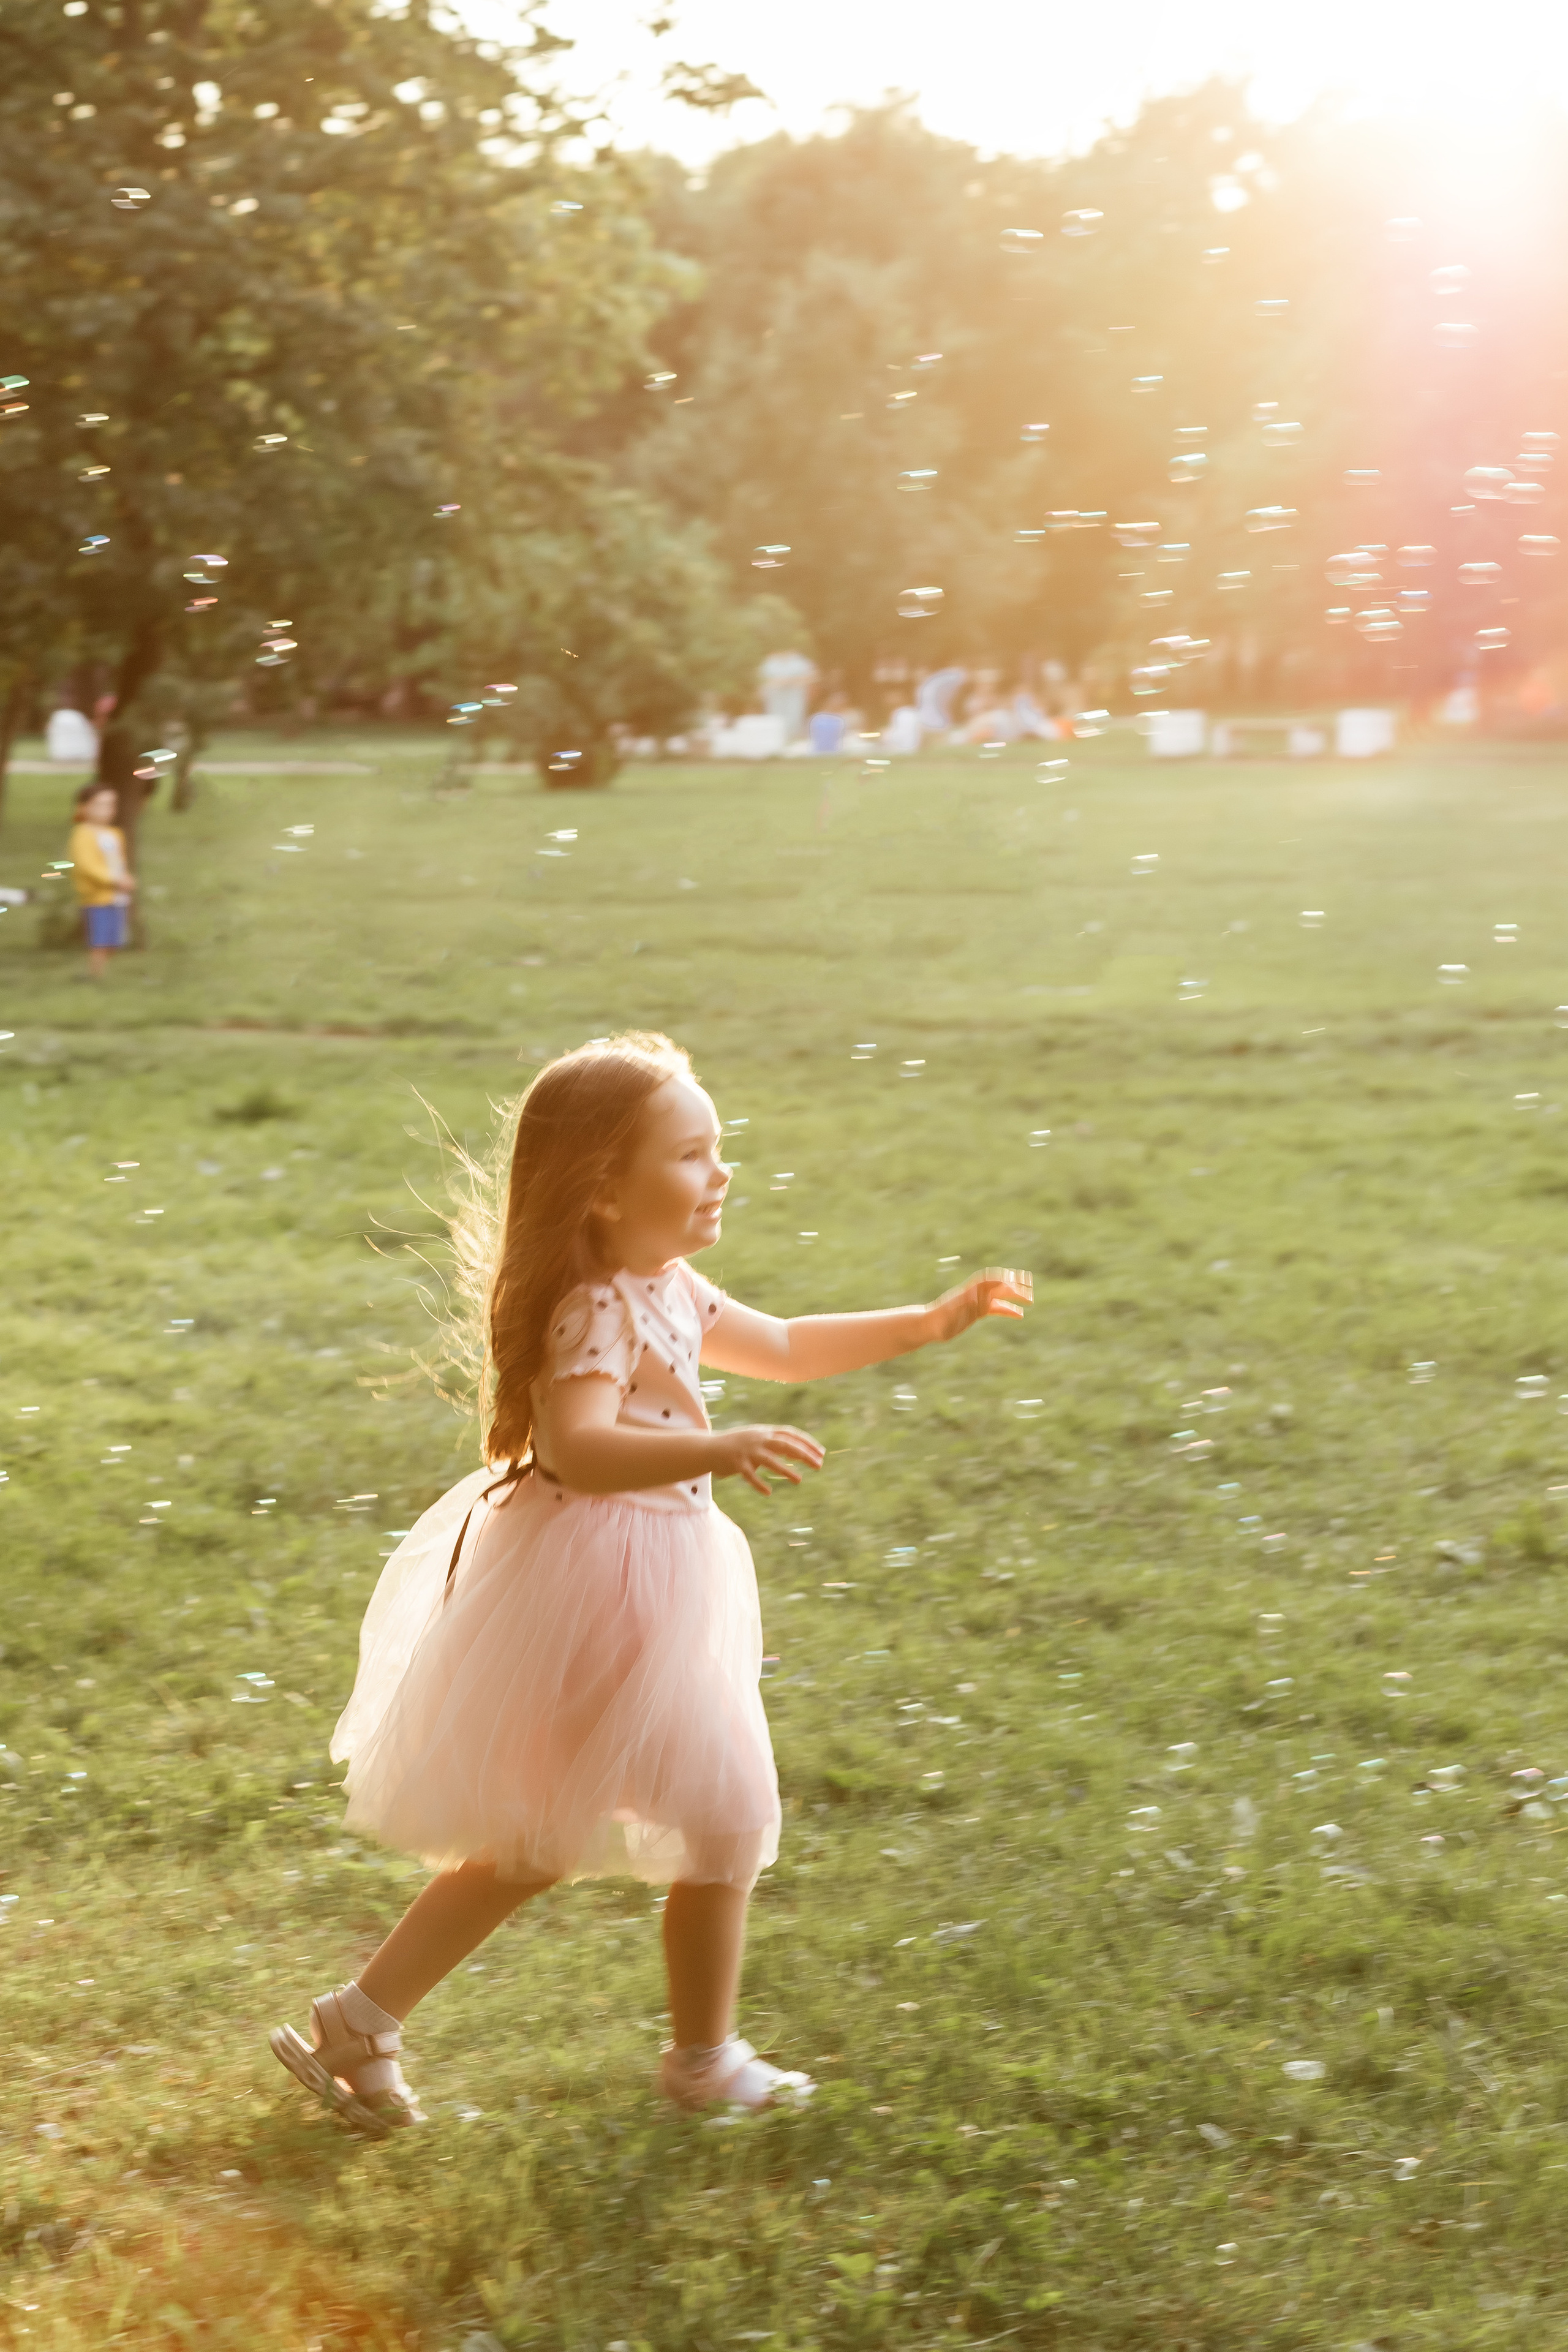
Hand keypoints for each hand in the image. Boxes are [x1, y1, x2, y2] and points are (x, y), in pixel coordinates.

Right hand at [708, 1422, 824, 1494]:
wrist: (709, 1448)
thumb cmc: (738, 1446)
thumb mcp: (758, 1441)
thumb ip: (777, 1446)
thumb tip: (800, 1456)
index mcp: (764, 1432)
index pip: (790, 1434)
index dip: (807, 1442)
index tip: (821, 1452)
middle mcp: (758, 1439)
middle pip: (785, 1445)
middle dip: (804, 1455)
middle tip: (819, 1465)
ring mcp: (747, 1451)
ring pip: (770, 1460)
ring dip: (786, 1471)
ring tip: (799, 1480)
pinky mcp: (737, 1464)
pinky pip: (750, 1476)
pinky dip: (759, 1484)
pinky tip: (768, 1492)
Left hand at [923, 1266, 1032, 1344]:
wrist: (928, 1326)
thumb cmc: (936, 1320)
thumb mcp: (948, 1313)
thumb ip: (960, 1304)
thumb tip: (972, 1297)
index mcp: (969, 1291)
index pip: (989, 1280)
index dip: (1003, 1279)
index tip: (1016, 1282)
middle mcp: (975, 1293)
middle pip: (998, 1285)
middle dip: (1015, 1285)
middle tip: (1030, 1288)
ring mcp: (978, 1302)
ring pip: (1001, 1296)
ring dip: (1015, 1296)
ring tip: (1031, 1300)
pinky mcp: (978, 1312)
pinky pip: (997, 1309)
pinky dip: (1009, 1310)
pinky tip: (1020, 1315)